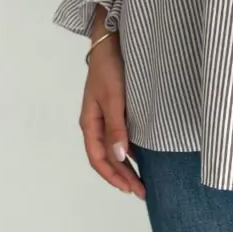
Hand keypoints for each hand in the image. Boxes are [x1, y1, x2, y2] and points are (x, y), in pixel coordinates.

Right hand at [79, 15, 144, 199]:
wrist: (112, 39)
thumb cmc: (110, 67)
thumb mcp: (114, 98)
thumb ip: (117, 128)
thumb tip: (119, 157)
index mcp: (90, 122)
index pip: (98, 159)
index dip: (113, 177)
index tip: (131, 190)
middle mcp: (96, 123)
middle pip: (106, 158)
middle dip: (122, 177)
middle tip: (142, 192)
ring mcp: (106, 116)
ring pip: (113, 149)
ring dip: (126, 167)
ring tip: (142, 181)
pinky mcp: (117, 108)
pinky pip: (120, 137)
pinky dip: (130, 151)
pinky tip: (142, 157)